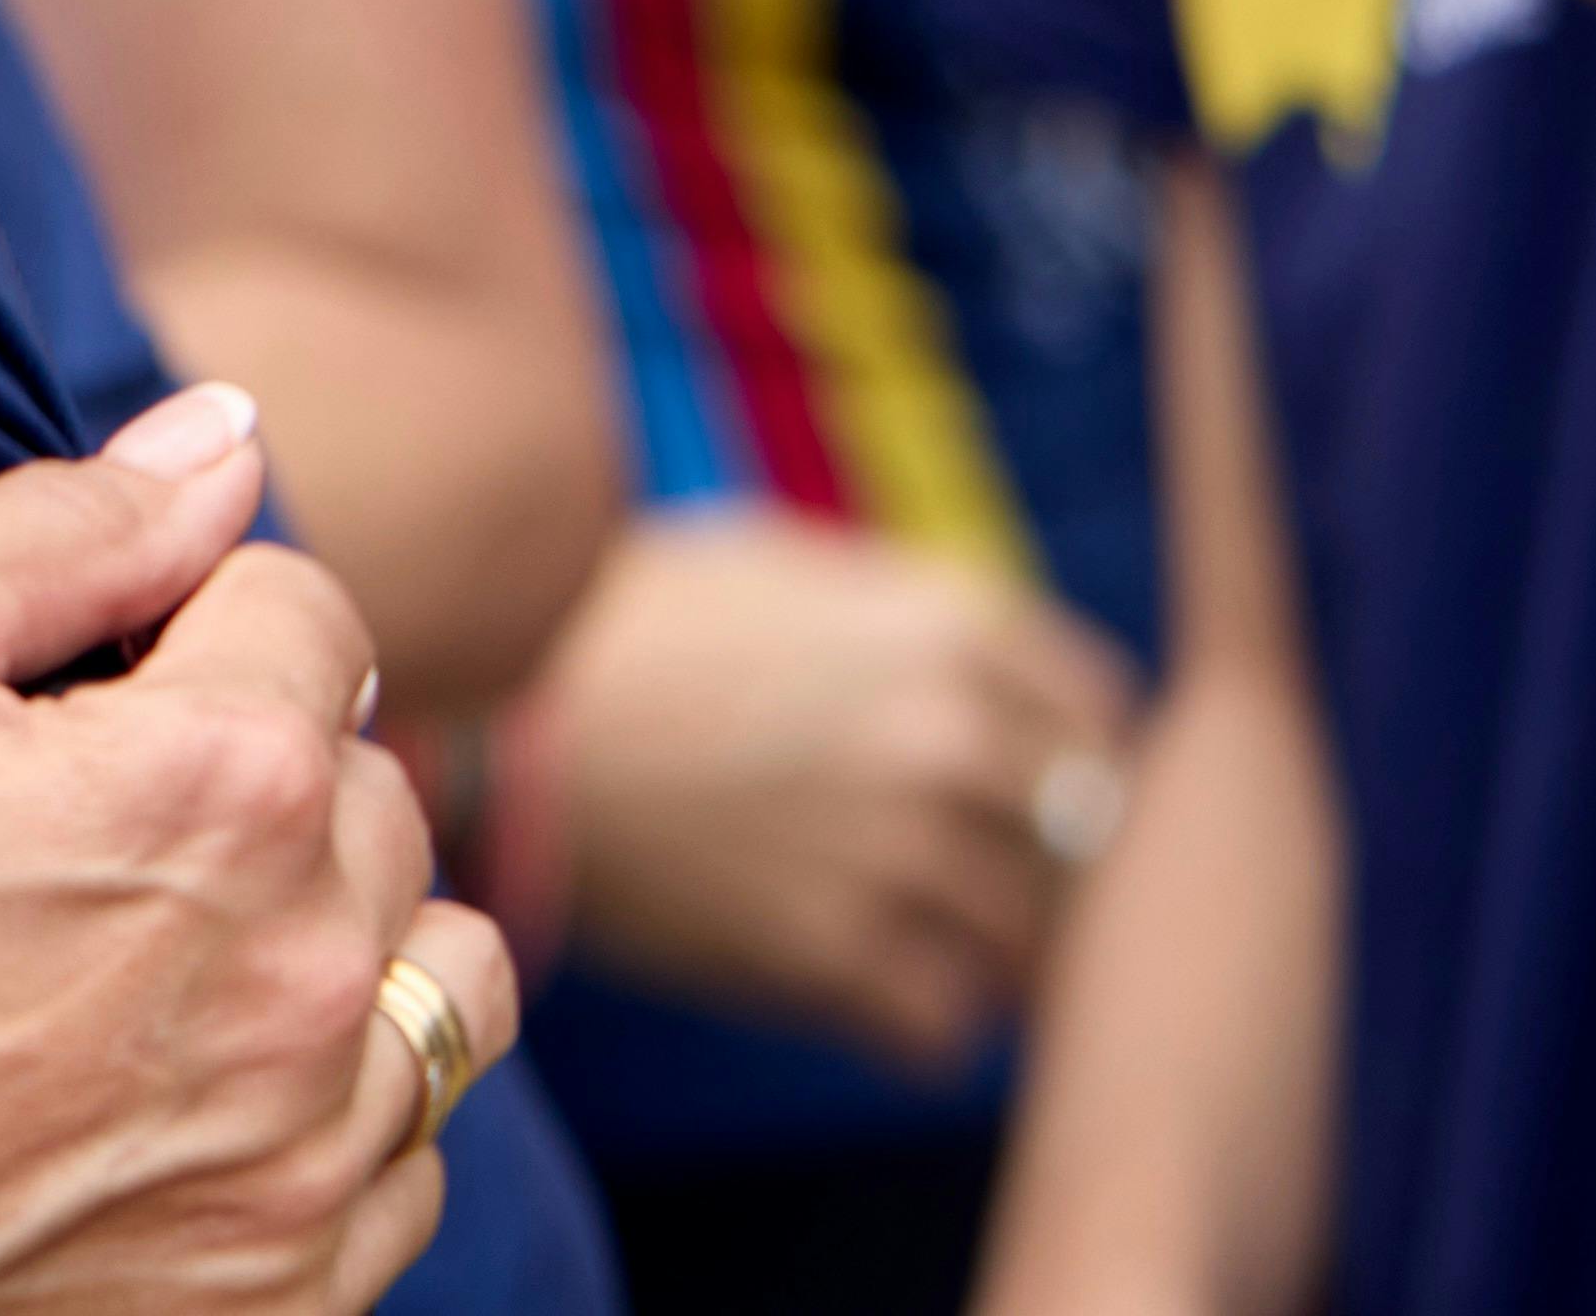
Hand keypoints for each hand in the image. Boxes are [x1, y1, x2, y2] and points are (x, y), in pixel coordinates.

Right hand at [0, 386, 510, 1315]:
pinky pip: (403, 1160)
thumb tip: (224, 436)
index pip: (303, 608)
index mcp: (215, 785)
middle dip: (244, 766)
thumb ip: (61, 526)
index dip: (163, 613)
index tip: (44, 687)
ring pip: (437, 980)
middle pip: (377, 789)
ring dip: (324, 935)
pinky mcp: (280, 1296)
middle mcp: (303, 978)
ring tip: (140, 949)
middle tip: (52, 819)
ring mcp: (305, 1161)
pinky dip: (316, 1105)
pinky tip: (155, 1088)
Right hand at [551, 502, 1145, 1075]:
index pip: (1104, 720)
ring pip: (1025, 949)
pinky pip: (945, 1030)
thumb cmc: (624, 631)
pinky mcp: (843, 959)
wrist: (491, 729)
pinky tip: (832, 974)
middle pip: (1081, 846)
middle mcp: (956, 741)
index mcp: (953, 630)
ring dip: (964, 948)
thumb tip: (1008, 682)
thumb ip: (916, 615)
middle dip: (1025, 863)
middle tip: (938, 869)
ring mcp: (906, 856)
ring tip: (872, 923)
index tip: (1009, 783)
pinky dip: (901, 1018)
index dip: (1060, 756)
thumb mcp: (779, 566)